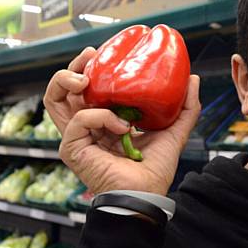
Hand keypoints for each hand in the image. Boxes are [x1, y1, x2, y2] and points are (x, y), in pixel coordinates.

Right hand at [45, 47, 201, 194]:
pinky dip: (101, 116)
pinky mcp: (72, 147)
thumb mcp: (174, 131)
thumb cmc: (155, 170)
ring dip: (68, 80)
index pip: (89, 90)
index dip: (94, 69)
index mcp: (105, 122)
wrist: (147, 194)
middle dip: (73, 67)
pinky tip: (122, 126)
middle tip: (91, 55)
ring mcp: (77, 138)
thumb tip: (192, 79)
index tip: (109, 54)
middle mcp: (87, 128)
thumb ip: (185, 107)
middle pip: (65, 90)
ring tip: (86, 77)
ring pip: (55, 100)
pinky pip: (80, 119)